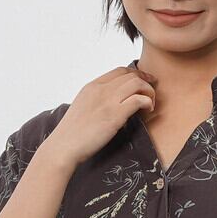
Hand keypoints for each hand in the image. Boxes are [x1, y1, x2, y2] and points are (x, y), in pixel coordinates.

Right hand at [39, 64, 156, 168]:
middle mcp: (100, 89)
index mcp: (92, 87)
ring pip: (137, 83)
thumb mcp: (82, 109)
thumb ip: (96, 103)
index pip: (119, 71)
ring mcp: (107, 101)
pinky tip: (148, 110)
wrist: (63, 146)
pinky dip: (147, 102)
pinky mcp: (114, 115)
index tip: (145, 81)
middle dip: (146, 82)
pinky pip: (138, 99)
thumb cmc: (72, 135)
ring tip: (150, 105)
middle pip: (130, 75)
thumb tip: (111, 108)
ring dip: (149, 92)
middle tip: (152, 93)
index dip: (136, 74)